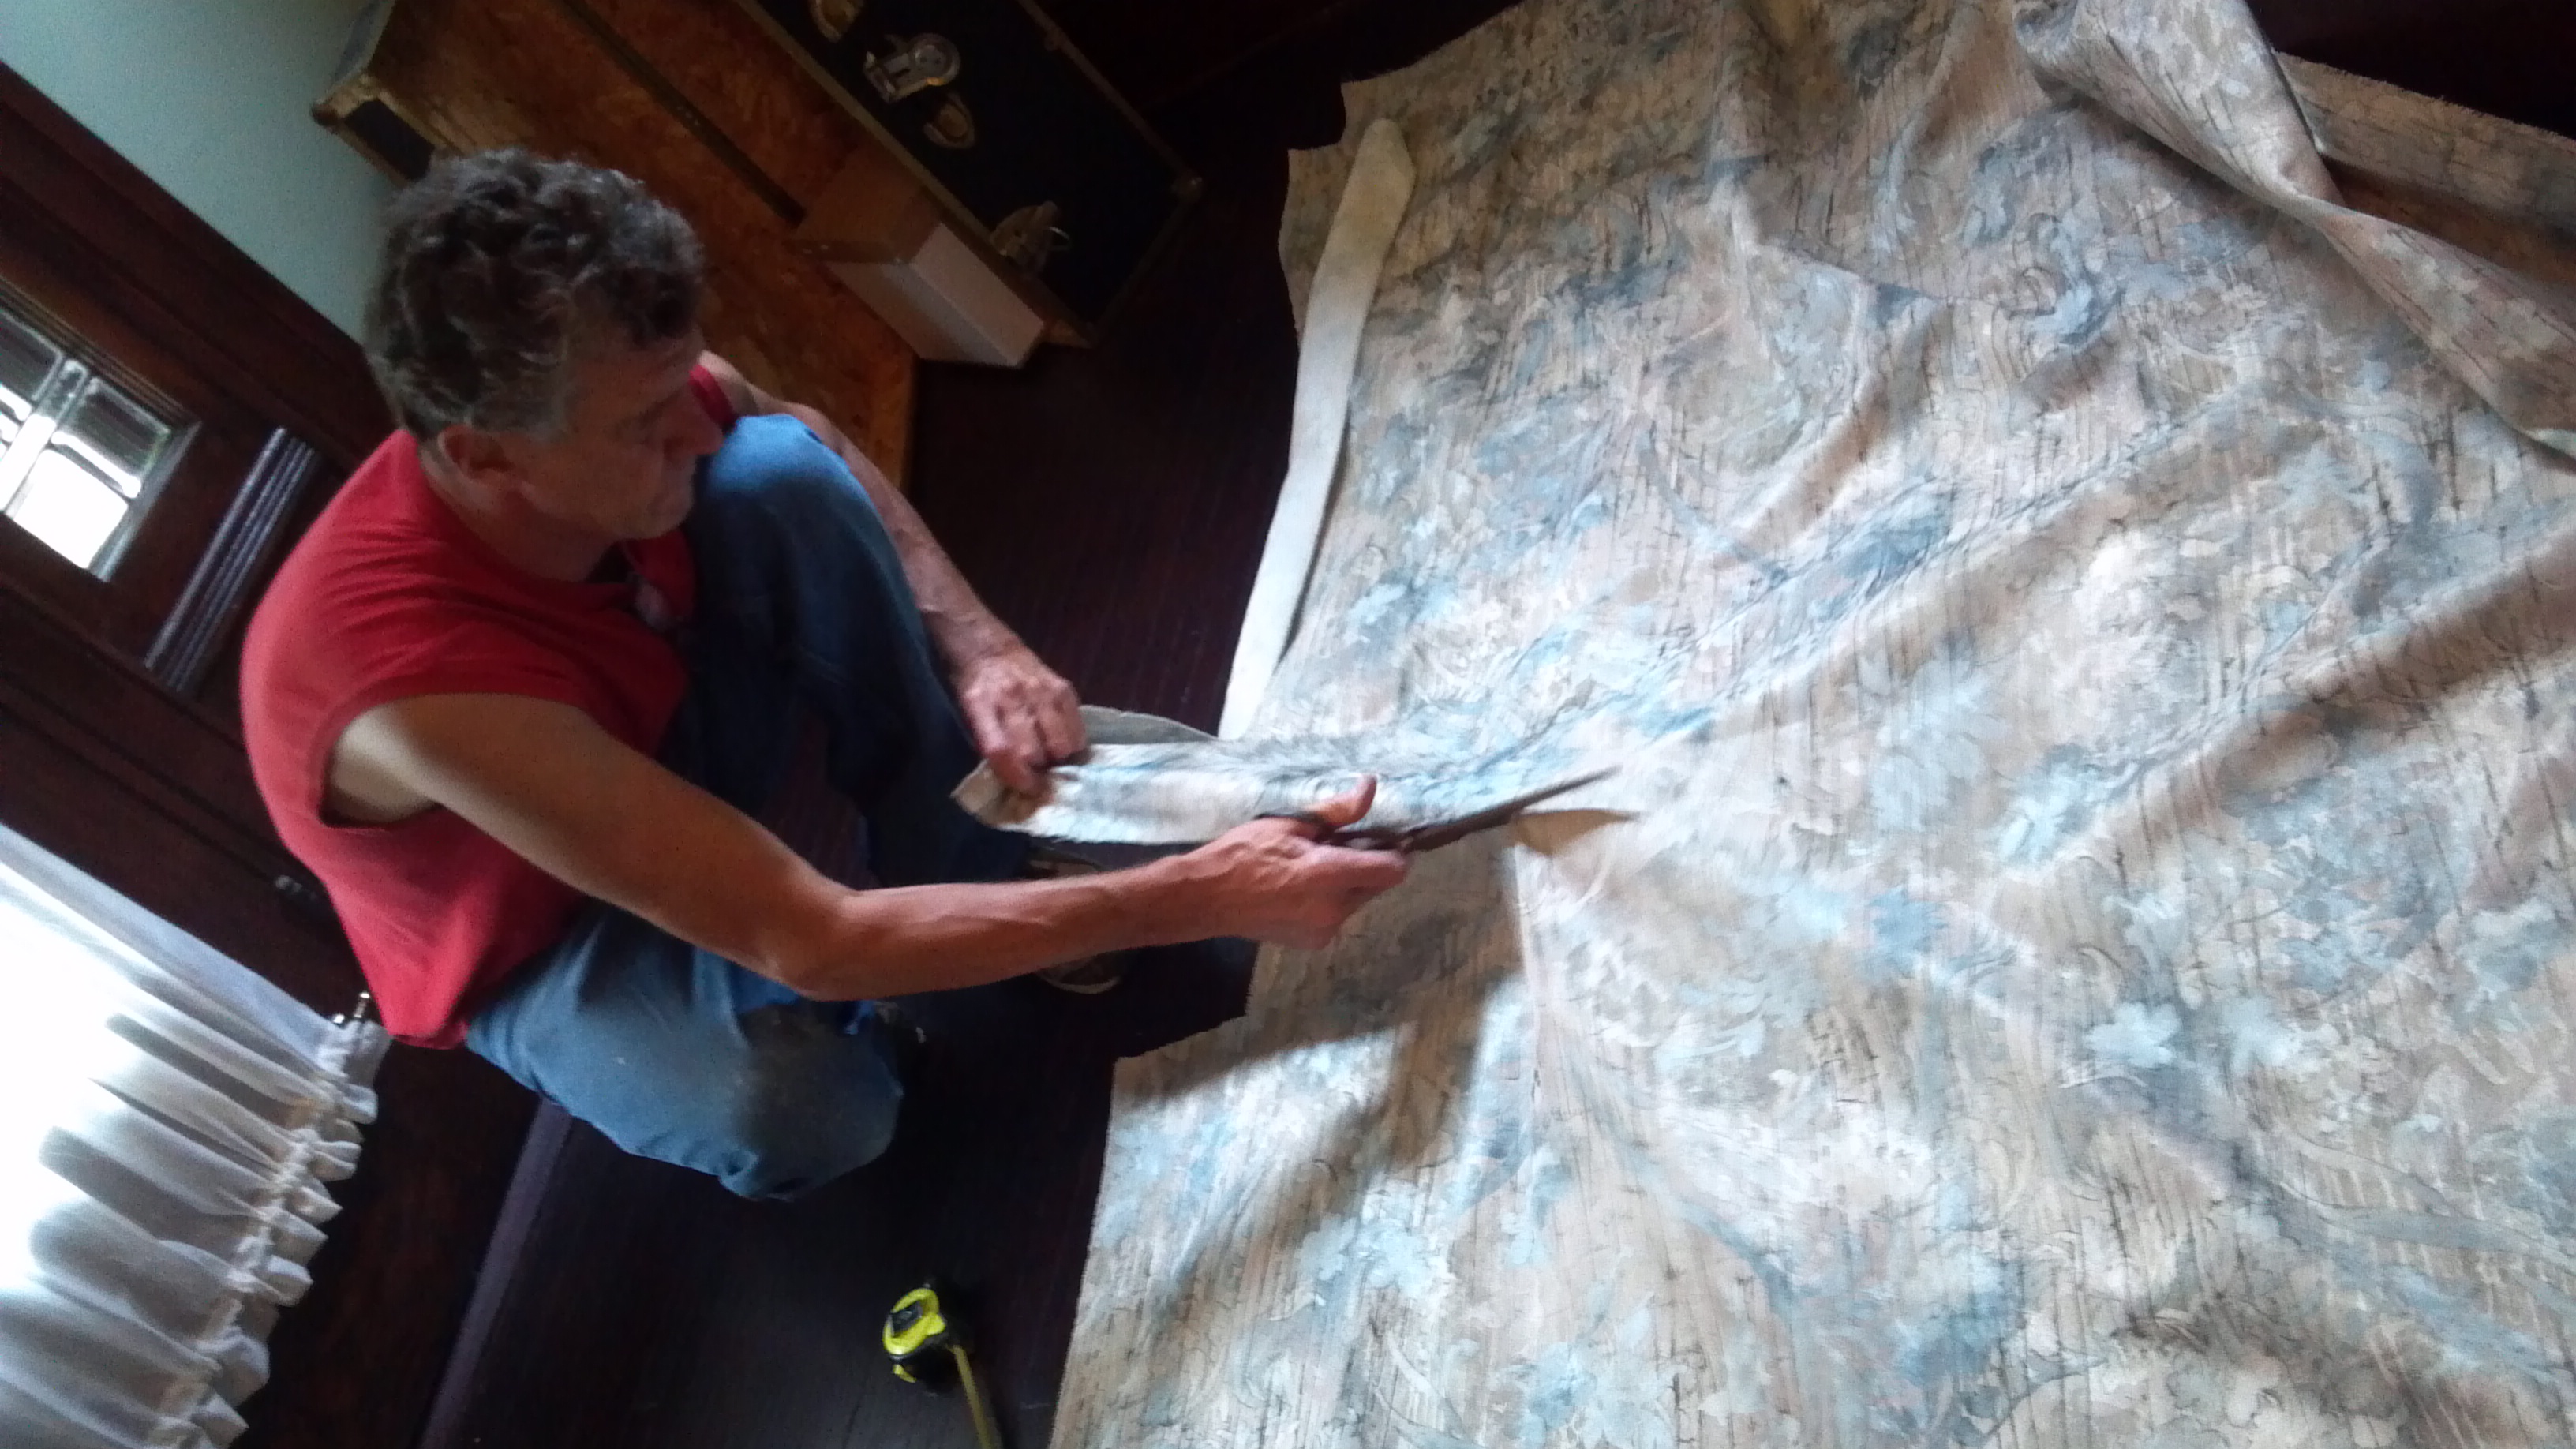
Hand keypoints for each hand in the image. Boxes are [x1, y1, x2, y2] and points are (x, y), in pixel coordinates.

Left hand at [953, 644, 1083, 793]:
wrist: (988, 647)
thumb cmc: (973, 685)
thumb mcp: (965, 712)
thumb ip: (987, 742)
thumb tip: (1014, 779)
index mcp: (981, 704)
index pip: (1002, 750)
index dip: (1017, 777)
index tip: (1025, 789)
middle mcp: (1013, 696)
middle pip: (1034, 751)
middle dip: (1038, 771)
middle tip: (1037, 775)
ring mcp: (1041, 690)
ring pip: (1060, 742)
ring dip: (1057, 758)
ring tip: (1051, 758)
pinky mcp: (1063, 687)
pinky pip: (1076, 726)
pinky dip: (1073, 742)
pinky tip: (1064, 743)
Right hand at [1179, 779, 1410, 948]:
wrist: (1208, 898)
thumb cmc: (1244, 853)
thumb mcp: (1290, 824)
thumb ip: (1336, 812)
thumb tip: (1370, 787)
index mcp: (1328, 875)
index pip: (1392, 870)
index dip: (1396, 852)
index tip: (1384, 838)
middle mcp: (1334, 909)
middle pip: (1377, 885)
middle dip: (1367, 865)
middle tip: (1337, 846)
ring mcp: (1325, 930)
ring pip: (1358, 901)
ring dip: (1348, 883)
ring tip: (1313, 868)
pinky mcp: (1315, 942)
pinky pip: (1339, 915)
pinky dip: (1332, 901)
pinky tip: (1302, 890)